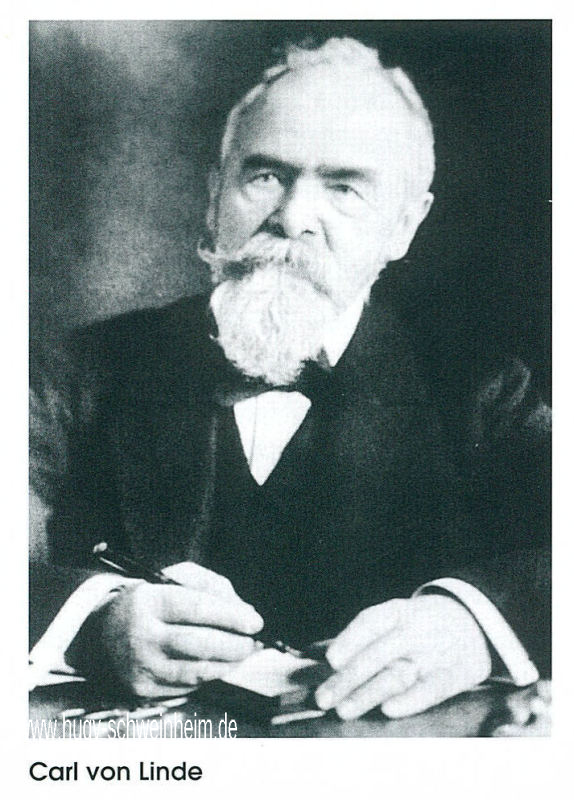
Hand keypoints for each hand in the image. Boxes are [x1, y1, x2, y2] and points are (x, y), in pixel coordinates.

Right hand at [100, 562, 262, 697]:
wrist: (101, 632)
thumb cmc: (149, 601)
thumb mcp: (172, 578)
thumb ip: (210, 586)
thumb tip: (244, 611)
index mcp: (148, 600)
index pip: (197, 608)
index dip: (231, 616)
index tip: (255, 622)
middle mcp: (142, 635)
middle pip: (200, 644)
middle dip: (236, 645)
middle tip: (254, 642)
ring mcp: (142, 666)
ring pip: (198, 671)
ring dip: (229, 664)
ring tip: (243, 653)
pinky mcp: (143, 690)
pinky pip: (188, 686)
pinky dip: (209, 675)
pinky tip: (218, 664)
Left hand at [315, 595, 490, 718]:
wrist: (477, 622)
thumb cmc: (423, 624)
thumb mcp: (400, 617)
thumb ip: (369, 638)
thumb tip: (328, 664)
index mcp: (399, 611)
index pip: (370, 621)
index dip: (349, 640)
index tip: (330, 660)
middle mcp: (414, 631)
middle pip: (377, 654)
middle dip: (347, 678)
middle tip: (324, 699)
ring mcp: (434, 654)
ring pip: (397, 675)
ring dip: (368, 694)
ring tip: (344, 710)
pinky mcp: (455, 675)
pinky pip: (431, 689)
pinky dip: (410, 701)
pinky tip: (388, 710)